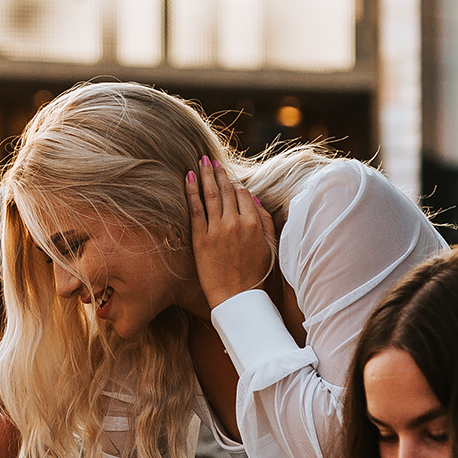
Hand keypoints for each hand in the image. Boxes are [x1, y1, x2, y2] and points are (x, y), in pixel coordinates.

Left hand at [186, 155, 278, 309]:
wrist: (237, 298)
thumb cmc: (255, 274)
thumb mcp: (269, 246)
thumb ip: (265, 220)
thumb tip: (255, 198)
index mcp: (253, 223)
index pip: (243, 193)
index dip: (234, 182)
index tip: (226, 174)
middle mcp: (235, 223)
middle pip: (225, 190)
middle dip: (217, 172)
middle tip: (209, 159)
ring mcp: (216, 231)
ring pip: (210, 196)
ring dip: (204, 175)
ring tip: (199, 161)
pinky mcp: (200, 240)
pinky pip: (195, 210)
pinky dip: (192, 192)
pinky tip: (188, 178)